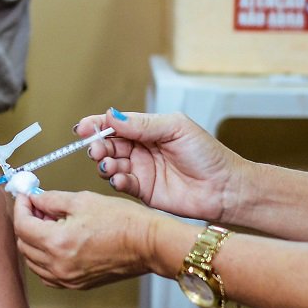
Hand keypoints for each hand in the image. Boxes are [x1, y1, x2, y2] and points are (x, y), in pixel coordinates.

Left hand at [12, 191, 167, 288]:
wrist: (148, 244)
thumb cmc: (123, 221)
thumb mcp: (83, 200)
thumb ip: (52, 200)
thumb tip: (34, 199)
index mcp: (58, 242)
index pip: (22, 225)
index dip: (21, 207)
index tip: (25, 198)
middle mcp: (59, 265)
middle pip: (24, 244)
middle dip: (26, 222)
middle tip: (37, 207)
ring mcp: (67, 278)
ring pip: (33, 262)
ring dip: (34, 242)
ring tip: (49, 224)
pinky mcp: (77, 284)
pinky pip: (47, 275)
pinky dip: (44, 260)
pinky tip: (57, 244)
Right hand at [75, 110, 242, 222]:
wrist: (224, 188)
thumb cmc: (207, 154)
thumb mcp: (175, 128)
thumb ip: (143, 124)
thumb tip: (112, 115)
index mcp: (148, 129)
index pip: (116, 124)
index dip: (97, 124)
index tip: (83, 128)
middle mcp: (141, 149)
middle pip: (108, 144)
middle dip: (97, 145)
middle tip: (96, 149)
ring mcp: (141, 170)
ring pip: (110, 164)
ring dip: (105, 163)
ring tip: (110, 164)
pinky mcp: (143, 192)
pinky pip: (121, 184)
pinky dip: (117, 181)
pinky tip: (121, 179)